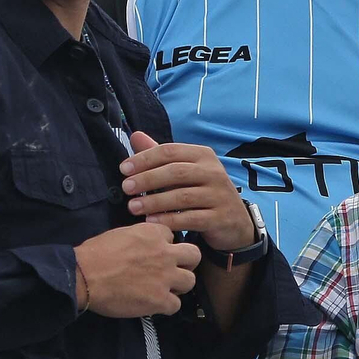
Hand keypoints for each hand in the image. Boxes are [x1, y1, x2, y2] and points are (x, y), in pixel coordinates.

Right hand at [74, 222, 200, 317]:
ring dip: (178, 285)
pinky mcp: (161, 300)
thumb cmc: (94, 254)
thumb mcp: (119, 234)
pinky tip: (152, 303)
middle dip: (186, 262)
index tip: (155, 252)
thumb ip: (139, 239)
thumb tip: (144, 247)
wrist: (83, 276)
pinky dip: (165, 305)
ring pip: (190, 281)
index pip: (172, 235)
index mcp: (152, 233)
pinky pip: (176, 304)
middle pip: (194, 255)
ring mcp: (165, 277)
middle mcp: (164, 253)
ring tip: (163, 288)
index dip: (164, 244)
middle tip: (172, 269)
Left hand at [121, 131, 257, 250]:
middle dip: (147, 179)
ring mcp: (220, 195)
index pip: (169, 151)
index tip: (123, 169)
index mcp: (202, 155)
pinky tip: (151, 222)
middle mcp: (214, 172)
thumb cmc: (201, 191)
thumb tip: (135, 136)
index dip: (144, 159)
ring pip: (183, 196)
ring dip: (154, 202)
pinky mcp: (222, 218)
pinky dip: (169, 220)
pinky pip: (192, 218)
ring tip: (133, 207)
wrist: (234, 222)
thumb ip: (159, 155)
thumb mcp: (183, 170)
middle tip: (126, 188)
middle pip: (175, 172)